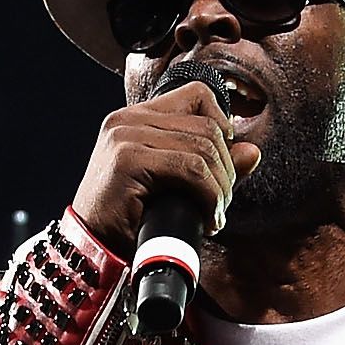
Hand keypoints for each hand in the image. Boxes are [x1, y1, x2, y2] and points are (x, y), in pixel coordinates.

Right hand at [66, 83, 264, 256]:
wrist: (91, 251)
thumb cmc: (129, 222)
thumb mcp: (175, 187)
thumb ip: (212, 166)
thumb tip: (252, 152)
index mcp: (136, 118)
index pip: (197, 94)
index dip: (222, 126)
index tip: (220, 167)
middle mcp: (128, 119)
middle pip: (207, 125)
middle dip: (226, 169)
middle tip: (220, 204)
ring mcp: (126, 135)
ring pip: (203, 147)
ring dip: (220, 187)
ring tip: (214, 214)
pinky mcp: (128, 158)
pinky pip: (190, 168)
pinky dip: (208, 195)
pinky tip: (207, 219)